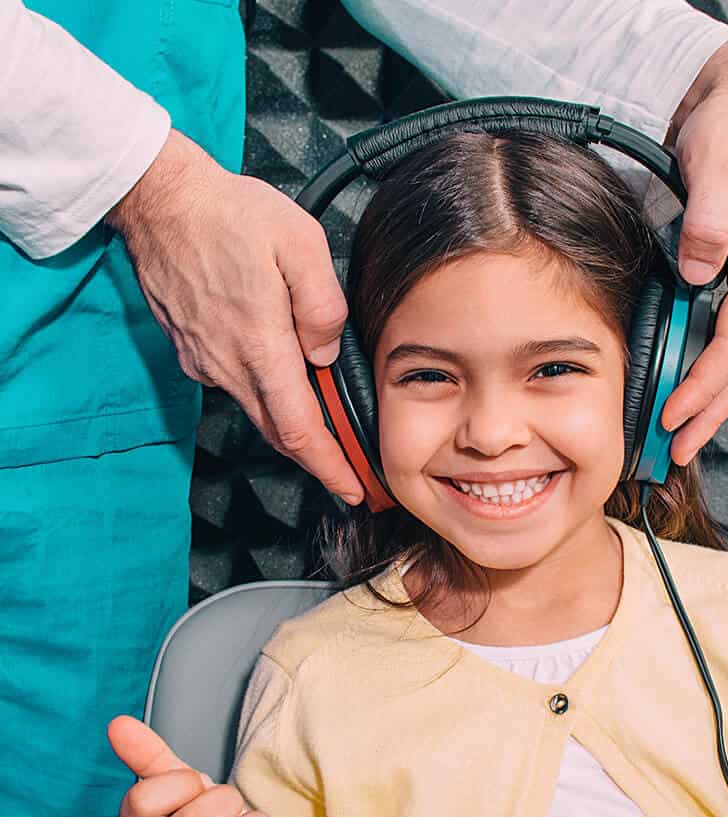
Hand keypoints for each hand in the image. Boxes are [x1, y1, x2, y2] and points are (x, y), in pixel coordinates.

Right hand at [105, 129, 364, 502]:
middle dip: (317, 460)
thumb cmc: (231, 215)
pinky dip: (266, 397)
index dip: (330, 466)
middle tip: (350, 476)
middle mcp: (229, 366)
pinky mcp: (191, 351)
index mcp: (261, 347)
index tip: (353, 490)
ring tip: (327, 433)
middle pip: (279, 433)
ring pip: (258, 412)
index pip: (300, 430)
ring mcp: (205, 362)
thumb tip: (326, 353)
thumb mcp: (300, 244)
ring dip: (293, 429)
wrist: (159, 200)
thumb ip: (323, 305)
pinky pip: (236, 386)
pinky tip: (284, 383)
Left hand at [659, 38, 727, 464]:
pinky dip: (716, 370)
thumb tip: (699, 272)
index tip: (674, 412)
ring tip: (685, 439)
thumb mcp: (718, 159)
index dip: (706, 380)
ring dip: (716, 399)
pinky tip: (695, 393)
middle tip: (678, 450)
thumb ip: (709, 215)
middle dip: (712, 409)